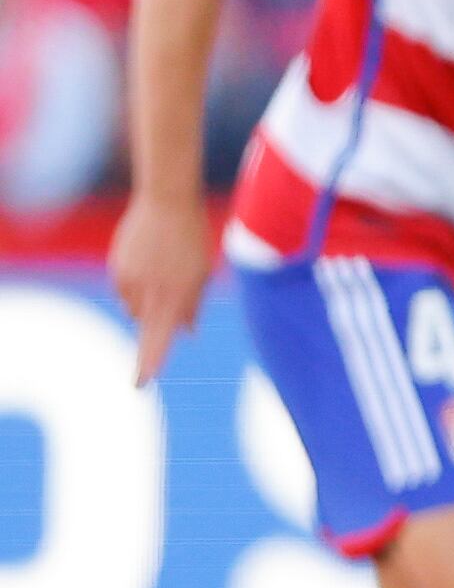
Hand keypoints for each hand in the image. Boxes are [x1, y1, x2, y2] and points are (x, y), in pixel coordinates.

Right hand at [109, 193, 214, 385]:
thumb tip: (187, 332)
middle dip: (156, 316)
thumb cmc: (192, 241)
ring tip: (163, 267)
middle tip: (175, 286)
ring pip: (133, 306)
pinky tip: (148, 258)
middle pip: (146, 323)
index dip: (148, 363)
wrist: (166, 202)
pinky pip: (123, 289)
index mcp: (172, 297)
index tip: (139, 384)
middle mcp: (147, 292)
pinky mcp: (116, 268)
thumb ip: (192, 306)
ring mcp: (127, 280)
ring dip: (146, 298)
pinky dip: (135, 283)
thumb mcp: (202, 274)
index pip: (157, 340)